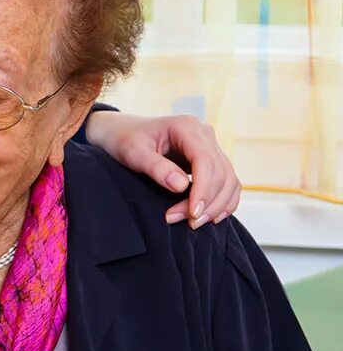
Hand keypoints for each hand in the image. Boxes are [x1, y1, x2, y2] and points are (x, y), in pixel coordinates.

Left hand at [85, 111, 240, 228]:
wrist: (122, 132)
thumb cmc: (125, 140)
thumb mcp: (133, 153)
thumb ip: (156, 168)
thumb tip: (181, 186)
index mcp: (187, 127)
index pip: (205, 160)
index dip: (203, 189)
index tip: (192, 213)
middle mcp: (204, 135)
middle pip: (221, 172)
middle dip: (206, 202)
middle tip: (186, 222)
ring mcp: (210, 147)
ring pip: (228, 180)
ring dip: (216, 205)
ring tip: (193, 223)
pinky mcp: (210, 160)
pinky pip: (227, 182)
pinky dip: (223, 201)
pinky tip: (210, 217)